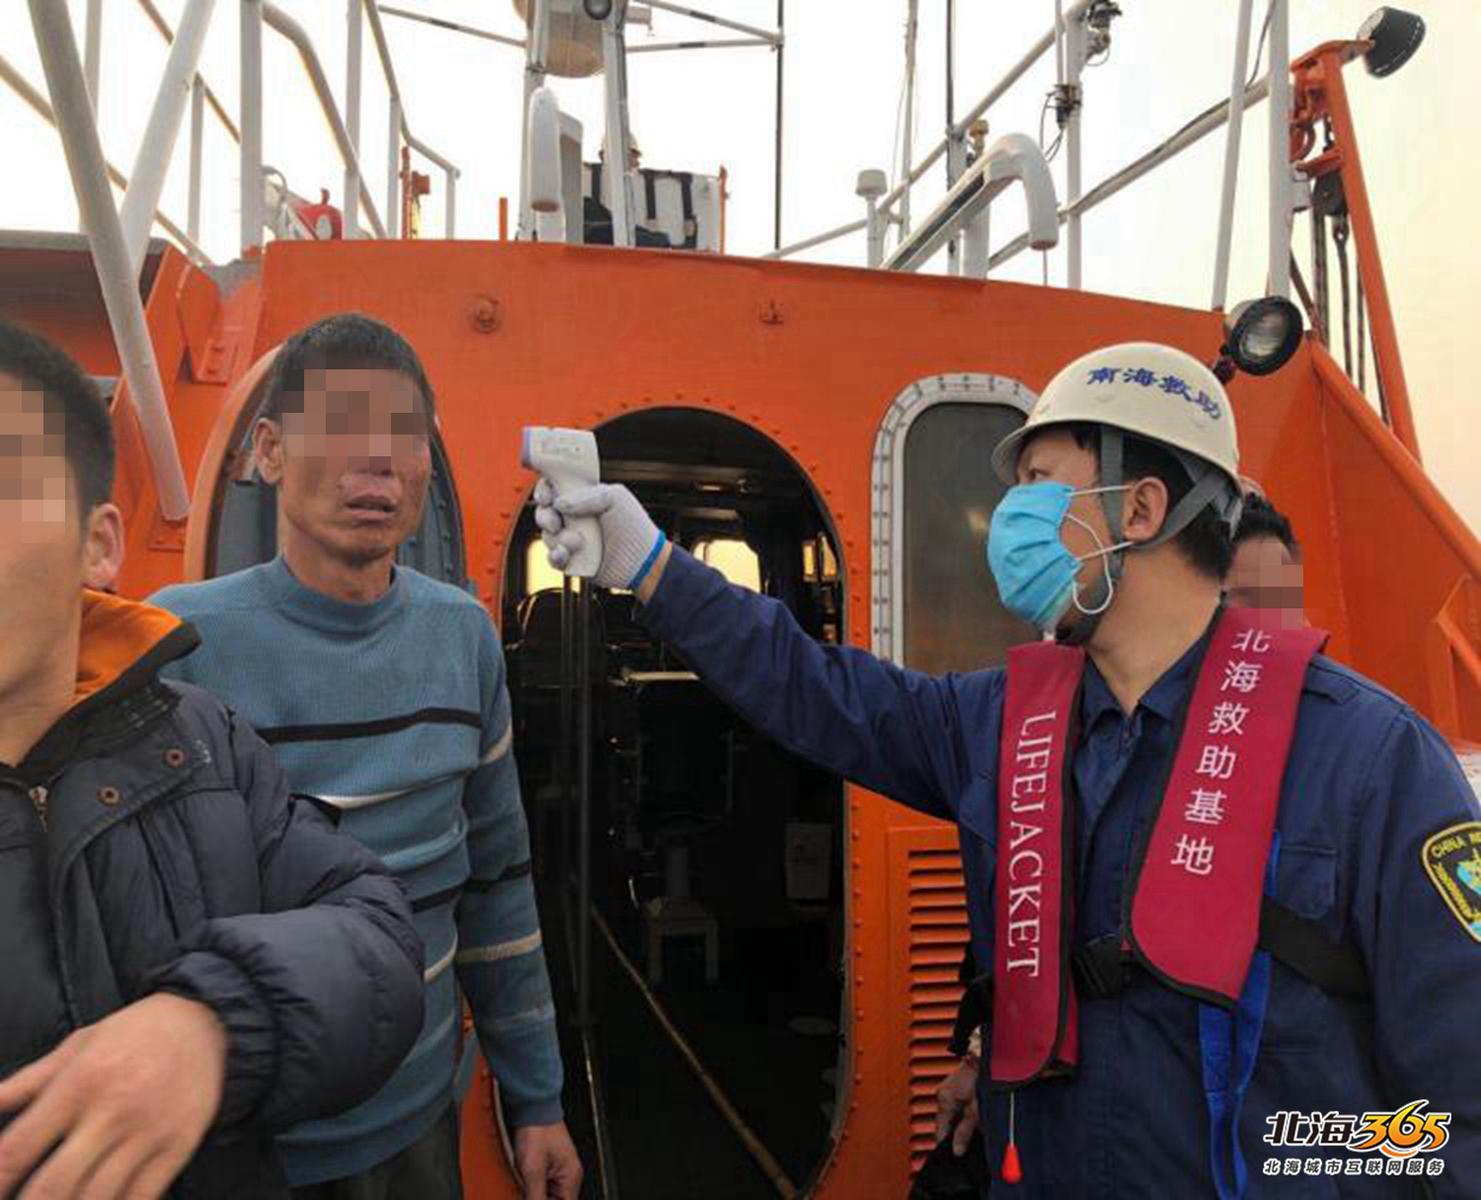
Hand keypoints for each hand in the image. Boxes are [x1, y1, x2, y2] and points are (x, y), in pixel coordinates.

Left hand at [0, 993, 226, 1198]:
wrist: (206, 1021)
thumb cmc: (134, 1032)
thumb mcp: (78, 1045)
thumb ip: (26, 1083)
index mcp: (78, 1082)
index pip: (17, 1149)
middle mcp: (111, 1111)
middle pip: (52, 1186)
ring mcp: (147, 1133)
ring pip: (96, 1199)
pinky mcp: (177, 1147)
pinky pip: (141, 1198)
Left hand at [513, 1121, 582, 1199]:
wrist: (533, 1107)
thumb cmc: (536, 1130)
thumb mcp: (532, 1170)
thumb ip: (535, 1196)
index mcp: (571, 1177)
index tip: (535, 1197)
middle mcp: (569, 1173)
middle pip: (557, 1199)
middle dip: (541, 1197)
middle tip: (528, 1187)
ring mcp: (561, 1167)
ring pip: (549, 1192)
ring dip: (536, 1191)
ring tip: (526, 1179)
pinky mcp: (551, 1162)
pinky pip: (544, 1182)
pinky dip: (534, 1183)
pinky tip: (525, 1177)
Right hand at [533, 480, 663, 592]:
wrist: (643, 560)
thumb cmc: (634, 526)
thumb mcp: (615, 498)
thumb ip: (586, 495)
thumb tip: (559, 502)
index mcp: (582, 498)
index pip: (554, 488)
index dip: (545, 490)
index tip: (547, 496)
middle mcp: (575, 518)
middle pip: (544, 512)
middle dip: (545, 516)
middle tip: (556, 521)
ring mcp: (572, 539)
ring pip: (547, 536)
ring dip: (558, 538)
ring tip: (578, 542)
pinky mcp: (572, 560)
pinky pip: (553, 558)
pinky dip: (556, 555)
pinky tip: (567, 553)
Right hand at [934, 1057, 979, 1156]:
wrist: (988, 1056)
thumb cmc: (982, 1079)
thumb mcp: (975, 1112)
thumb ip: (964, 1132)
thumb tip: (957, 1149)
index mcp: (943, 1101)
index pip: (939, 1131)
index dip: (947, 1144)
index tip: (956, 1153)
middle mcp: (943, 1094)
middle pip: (946, 1123)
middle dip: (956, 1132)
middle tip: (969, 1139)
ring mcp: (949, 1088)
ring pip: (953, 1114)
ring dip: (962, 1121)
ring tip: (975, 1123)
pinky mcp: (958, 1085)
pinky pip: (958, 1104)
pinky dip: (965, 1111)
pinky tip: (975, 1111)